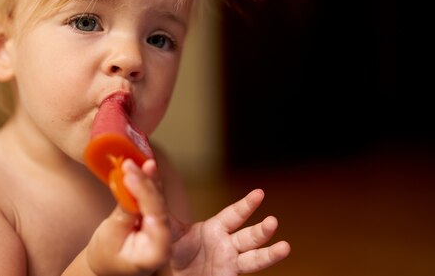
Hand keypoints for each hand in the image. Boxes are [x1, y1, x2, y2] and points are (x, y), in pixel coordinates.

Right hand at [86, 159, 171, 275]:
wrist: (105, 267)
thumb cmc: (106, 256)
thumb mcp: (111, 235)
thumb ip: (124, 211)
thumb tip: (126, 185)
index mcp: (156, 251)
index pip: (155, 216)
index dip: (144, 193)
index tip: (129, 175)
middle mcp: (165, 240)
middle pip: (158, 205)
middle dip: (144, 182)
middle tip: (130, 164)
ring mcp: (163, 229)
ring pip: (156, 199)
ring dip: (146, 178)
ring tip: (137, 161)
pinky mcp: (156, 217)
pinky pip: (153, 198)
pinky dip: (147, 182)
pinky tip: (144, 166)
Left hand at [170, 189, 290, 275]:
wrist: (168, 274)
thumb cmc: (171, 249)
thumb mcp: (168, 226)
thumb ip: (162, 202)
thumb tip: (150, 169)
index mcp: (216, 229)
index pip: (235, 215)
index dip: (247, 205)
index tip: (259, 193)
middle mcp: (227, 245)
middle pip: (249, 236)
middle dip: (262, 230)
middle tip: (273, 221)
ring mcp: (230, 263)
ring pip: (254, 258)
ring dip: (270, 254)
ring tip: (285, 247)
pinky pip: (246, 274)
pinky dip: (262, 267)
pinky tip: (275, 260)